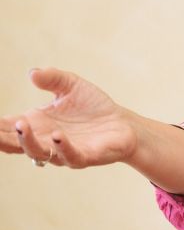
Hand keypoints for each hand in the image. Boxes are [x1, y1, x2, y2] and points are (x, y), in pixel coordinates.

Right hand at [0, 68, 139, 167]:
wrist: (124, 125)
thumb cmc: (93, 107)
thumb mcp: (71, 85)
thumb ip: (52, 78)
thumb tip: (32, 73)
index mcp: (36, 124)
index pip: (6, 126)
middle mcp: (44, 140)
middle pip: (14, 143)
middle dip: (1, 136)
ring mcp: (62, 151)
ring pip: (37, 151)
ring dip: (26, 140)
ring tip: (20, 125)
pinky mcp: (84, 157)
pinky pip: (69, 155)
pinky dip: (61, 147)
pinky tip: (56, 135)